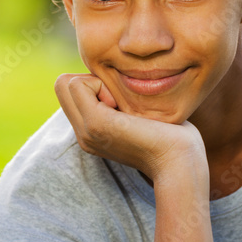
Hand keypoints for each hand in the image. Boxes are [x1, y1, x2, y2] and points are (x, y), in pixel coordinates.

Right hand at [54, 73, 206, 182]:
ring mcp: (86, 130)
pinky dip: (99, 85)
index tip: (121, 99)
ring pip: (65, 82)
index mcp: (91, 132)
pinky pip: (77, 84)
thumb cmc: (172, 136)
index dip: (93, 83)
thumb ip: (123, 102)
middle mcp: (83, 133)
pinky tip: (123, 106)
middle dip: (89, 80)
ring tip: (120, 103)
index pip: (69, 90)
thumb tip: (119, 78)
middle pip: (62, 84)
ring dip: (95, 82)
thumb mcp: (138, 116)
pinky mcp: (95, 123)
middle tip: (118, 98)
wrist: (179, 163)